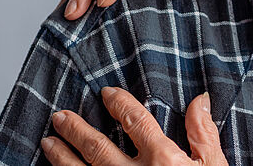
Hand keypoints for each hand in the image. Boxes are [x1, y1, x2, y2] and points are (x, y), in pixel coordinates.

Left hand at [43, 87, 226, 164]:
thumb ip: (203, 134)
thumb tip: (199, 100)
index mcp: (163, 158)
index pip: (135, 121)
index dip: (119, 103)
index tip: (106, 94)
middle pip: (98, 146)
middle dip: (76, 129)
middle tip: (60, 117)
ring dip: (62, 155)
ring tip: (49, 142)